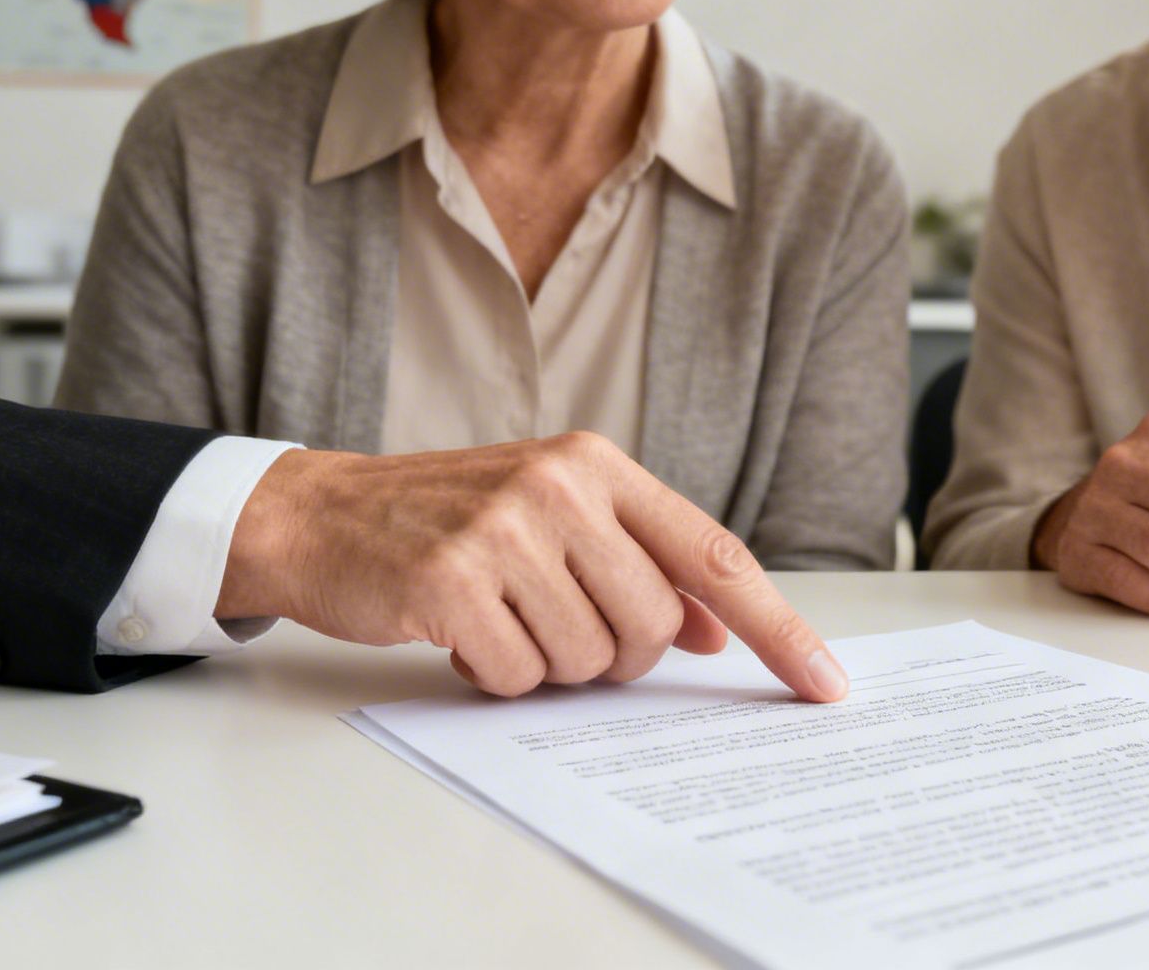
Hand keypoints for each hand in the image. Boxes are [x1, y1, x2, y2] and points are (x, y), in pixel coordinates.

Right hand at [215, 432, 847, 701]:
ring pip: (588, 659)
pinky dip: (493, 674)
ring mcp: (505, 531)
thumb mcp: (555, 517)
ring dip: (545, 663)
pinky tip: (459, 631)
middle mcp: (561, 486)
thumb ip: (638, 562)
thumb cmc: (451, 520)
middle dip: (613, 655)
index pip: (715, 555)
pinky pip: (517, 675)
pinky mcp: (452, 581)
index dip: (778, 628)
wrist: (323, 513)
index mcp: (599, 465)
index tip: (826, 683)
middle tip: (555, 629)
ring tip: (499, 618)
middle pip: (652, 627)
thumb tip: (714, 631)